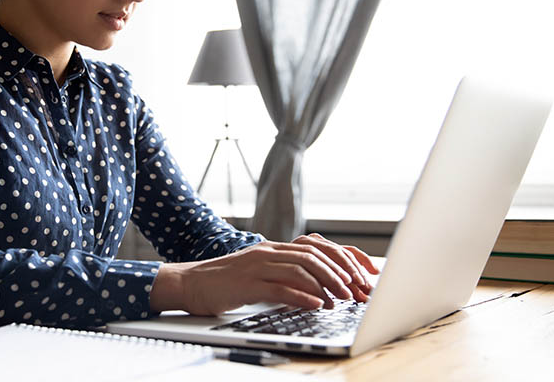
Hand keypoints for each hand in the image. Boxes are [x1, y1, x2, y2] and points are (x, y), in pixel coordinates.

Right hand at [149, 235, 379, 315]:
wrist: (190, 283)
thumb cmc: (225, 282)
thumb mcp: (260, 274)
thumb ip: (286, 276)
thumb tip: (320, 291)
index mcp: (274, 248)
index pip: (318, 248)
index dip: (344, 261)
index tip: (363, 278)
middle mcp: (269, 252)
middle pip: (314, 256)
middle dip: (342, 273)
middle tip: (359, 291)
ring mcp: (257, 266)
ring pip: (301, 269)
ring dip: (327, 285)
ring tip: (344, 299)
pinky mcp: (247, 283)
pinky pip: (280, 287)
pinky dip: (302, 296)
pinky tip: (317, 305)